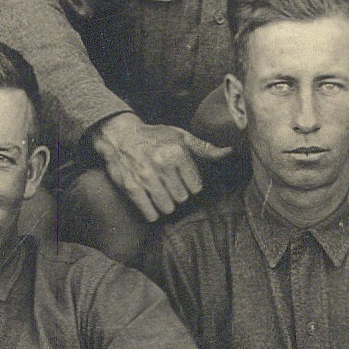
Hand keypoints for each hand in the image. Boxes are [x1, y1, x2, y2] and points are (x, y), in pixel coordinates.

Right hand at [93, 115, 211, 220]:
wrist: (119, 136)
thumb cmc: (154, 137)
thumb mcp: (180, 137)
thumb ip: (205, 148)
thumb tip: (229, 151)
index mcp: (177, 152)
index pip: (196, 186)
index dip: (190, 185)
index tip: (183, 180)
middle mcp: (162, 165)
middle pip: (182, 198)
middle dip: (178, 194)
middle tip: (171, 186)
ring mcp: (146, 177)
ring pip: (167, 207)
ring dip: (166, 204)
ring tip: (162, 195)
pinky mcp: (132, 188)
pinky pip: (149, 212)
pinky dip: (152, 213)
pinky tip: (152, 207)